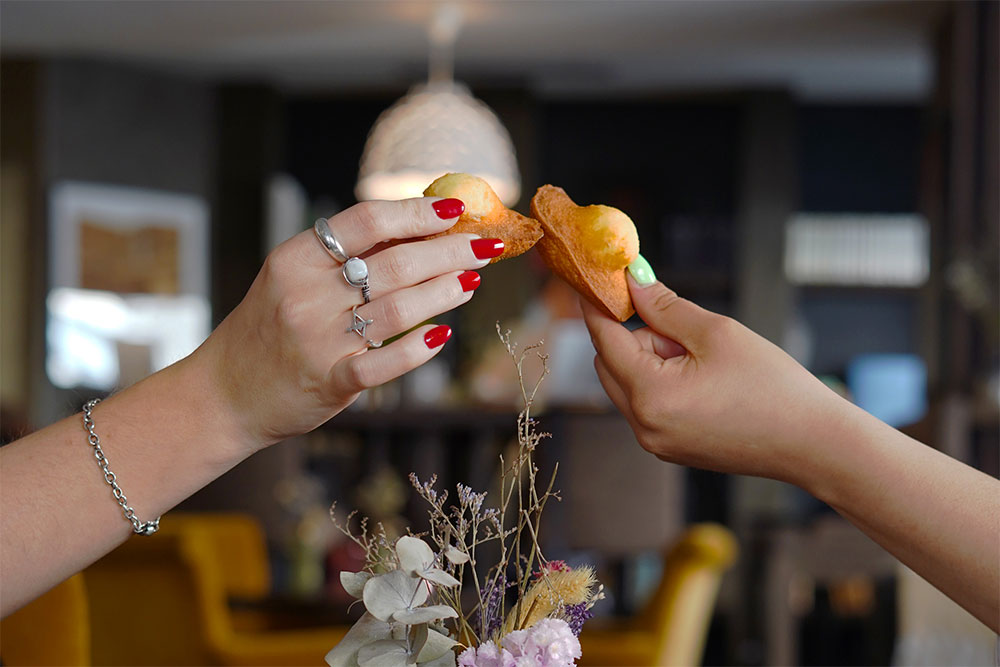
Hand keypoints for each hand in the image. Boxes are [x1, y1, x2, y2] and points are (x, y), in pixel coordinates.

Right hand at [195, 197, 499, 449]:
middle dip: (448, 252)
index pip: (366, 222)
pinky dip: (419, 348)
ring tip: (471, 282)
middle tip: (482, 246)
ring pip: (398, 308)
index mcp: (296, 258)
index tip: (454, 210)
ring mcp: (318, 341)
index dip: (416, 212)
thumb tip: (418, 226)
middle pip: (394, 263)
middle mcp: (305, 295)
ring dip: (444, 292)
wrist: (225, 392)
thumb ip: (346, 254)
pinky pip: (385, 362)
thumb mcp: (293, 278)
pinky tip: (444, 334)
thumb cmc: (270, 328)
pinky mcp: (329, 382)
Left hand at [581, 272, 850, 485]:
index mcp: (650, 396)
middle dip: (636, 337)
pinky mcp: (669, 449)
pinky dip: (661, 383)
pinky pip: (646, 405)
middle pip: (609, 363)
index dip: (597, 306)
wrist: (813, 444)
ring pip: (627, 383)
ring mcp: (654, 442)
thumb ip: (665, 306)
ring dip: (650, 361)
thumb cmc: (772, 386)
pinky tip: (705, 383)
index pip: (603, 339)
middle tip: (683, 331)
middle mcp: (643, 426)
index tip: (593, 281)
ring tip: (703, 362)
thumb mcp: (716, 333)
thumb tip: (631, 282)